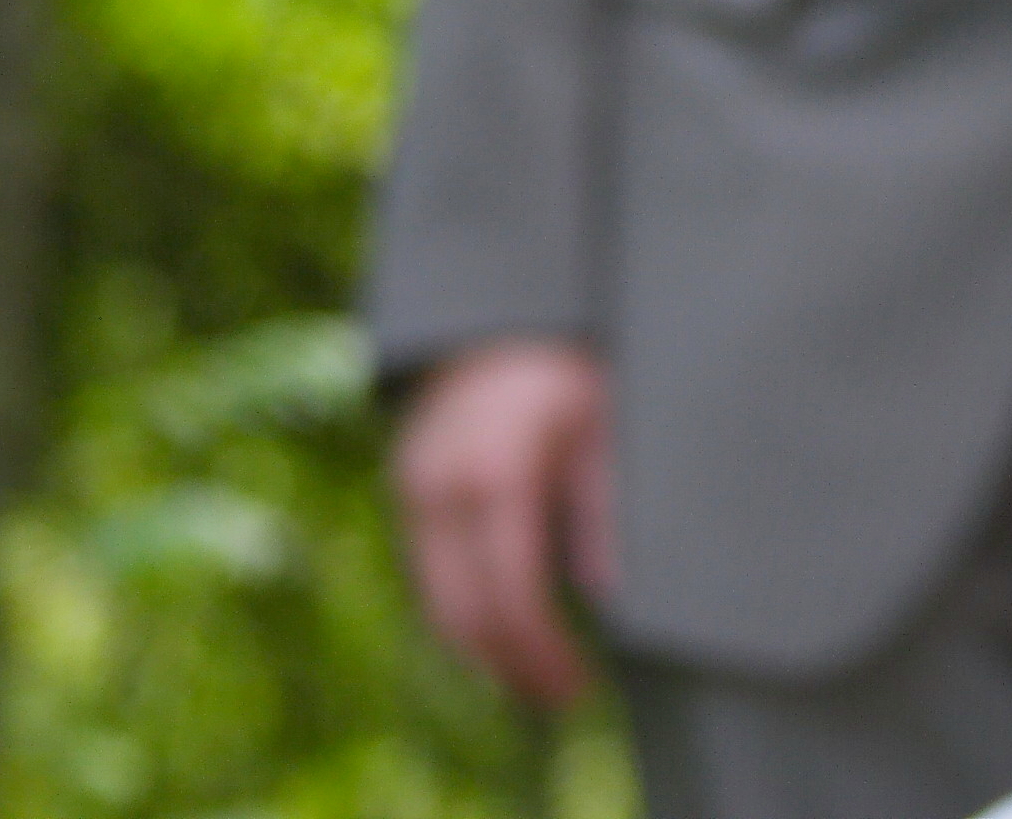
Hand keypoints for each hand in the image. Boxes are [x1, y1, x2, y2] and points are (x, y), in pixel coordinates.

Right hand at [392, 337, 616, 706]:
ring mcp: (413, 489)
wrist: (498, 313)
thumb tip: (607, 597)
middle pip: (465, 614)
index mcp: (496, 476)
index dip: (543, 653)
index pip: (513, 596)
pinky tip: (499, 633)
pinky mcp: (404, 489)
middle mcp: (442, 489)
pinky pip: (427, 573)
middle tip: (559, 698)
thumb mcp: (603, 428)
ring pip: (436, 602)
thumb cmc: (565, 366)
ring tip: (532, 680)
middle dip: (511, 667)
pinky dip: (460, 613)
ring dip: (482, 652)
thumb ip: (603, 513)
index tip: (577, 686)